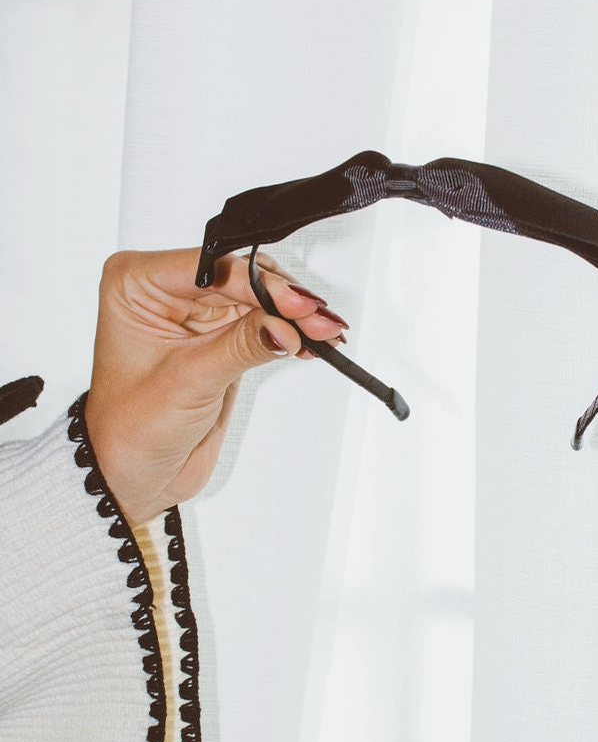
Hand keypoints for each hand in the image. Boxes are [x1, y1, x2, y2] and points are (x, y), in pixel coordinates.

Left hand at [84, 248, 347, 525]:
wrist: (132, 474)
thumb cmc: (128, 429)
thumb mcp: (187, 382)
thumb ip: (240, 346)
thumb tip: (284, 326)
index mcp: (137, 284)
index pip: (211, 268)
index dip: (257, 282)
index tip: (295, 304)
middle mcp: (167, 290)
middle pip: (241, 277)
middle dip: (284, 299)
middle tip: (318, 320)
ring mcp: (197, 312)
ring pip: (259, 297)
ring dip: (295, 315)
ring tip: (324, 332)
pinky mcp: (222, 336)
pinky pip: (264, 322)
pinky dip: (290, 331)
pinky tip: (310, 342)